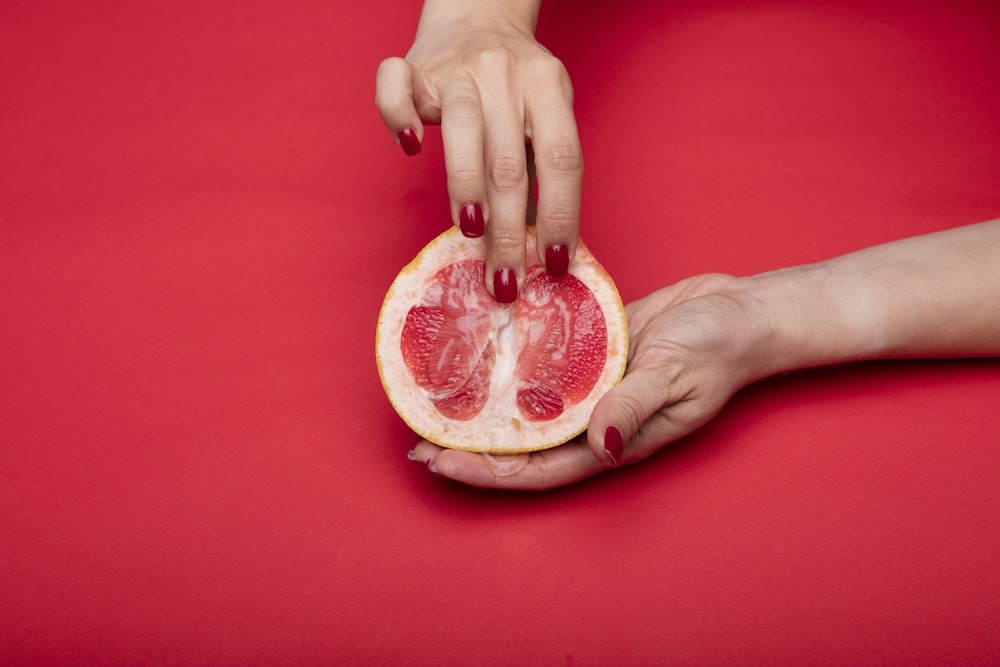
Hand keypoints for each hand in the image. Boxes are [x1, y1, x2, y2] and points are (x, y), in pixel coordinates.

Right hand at [375, 0, 581, 299]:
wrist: (477, 14)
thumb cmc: (514, 86)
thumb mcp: (544, 116)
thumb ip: (544, 171)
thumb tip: (546, 250)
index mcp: (548, 86)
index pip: (563, 159)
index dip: (561, 215)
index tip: (554, 264)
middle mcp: (505, 73)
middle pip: (510, 161)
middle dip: (509, 230)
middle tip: (504, 279)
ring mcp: (458, 68)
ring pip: (462, 131)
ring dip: (466, 188)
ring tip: (470, 233)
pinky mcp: (414, 66)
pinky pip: (396, 89)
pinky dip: (399, 118)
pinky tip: (411, 148)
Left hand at [408, 274, 775, 488]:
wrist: (740, 313)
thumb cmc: (717, 349)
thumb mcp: (675, 374)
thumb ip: (634, 406)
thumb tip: (599, 445)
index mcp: (613, 440)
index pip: (538, 468)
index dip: (486, 472)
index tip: (438, 463)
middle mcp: (593, 420)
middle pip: (521, 444)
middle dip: (469, 446)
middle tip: (416, 435)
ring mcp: (590, 387)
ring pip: (527, 407)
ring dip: (485, 408)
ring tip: (438, 398)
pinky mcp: (592, 354)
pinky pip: (544, 365)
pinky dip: (513, 365)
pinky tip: (483, 352)